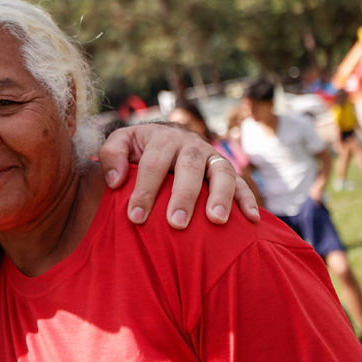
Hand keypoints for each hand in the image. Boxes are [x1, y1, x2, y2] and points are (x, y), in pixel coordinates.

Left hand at [99, 123, 260, 228]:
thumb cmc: (138, 150)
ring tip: (216, 220)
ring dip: (220, 196)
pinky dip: (247, 200)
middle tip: (175, 224)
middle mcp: (190, 145)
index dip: (145, 190)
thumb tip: (115, 180)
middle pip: (188, 168)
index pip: (153, 163)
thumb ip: (111, 155)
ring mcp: (211, 157)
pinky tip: (250, 219)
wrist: (164, 140)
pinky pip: (241, 184)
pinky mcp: (226, 171)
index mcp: (162, 138)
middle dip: (183, 196)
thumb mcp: (121, 143)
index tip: (135, 217)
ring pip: (221, 172)